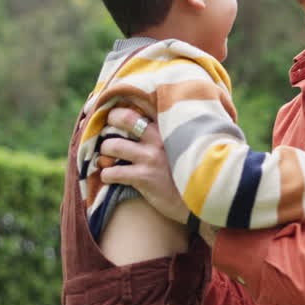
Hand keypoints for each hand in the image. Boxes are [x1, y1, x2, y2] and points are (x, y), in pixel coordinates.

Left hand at [99, 107, 191, 224]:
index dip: (128, 103)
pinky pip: (113, 172)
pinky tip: (109, 177)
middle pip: (125, 118)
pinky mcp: (144, 177)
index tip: (117, 106)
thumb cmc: (189, 173)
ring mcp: (151, 157)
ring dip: (104, 151)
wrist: (200, 201)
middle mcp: (159, 138)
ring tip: (105, 157)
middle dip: (111, 120)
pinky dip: (106, 174)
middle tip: (106, 128)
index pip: (146, 104)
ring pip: (113, 145)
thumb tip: (149, 125)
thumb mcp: (185, 147)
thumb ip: (171, 134)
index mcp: (169, 128)